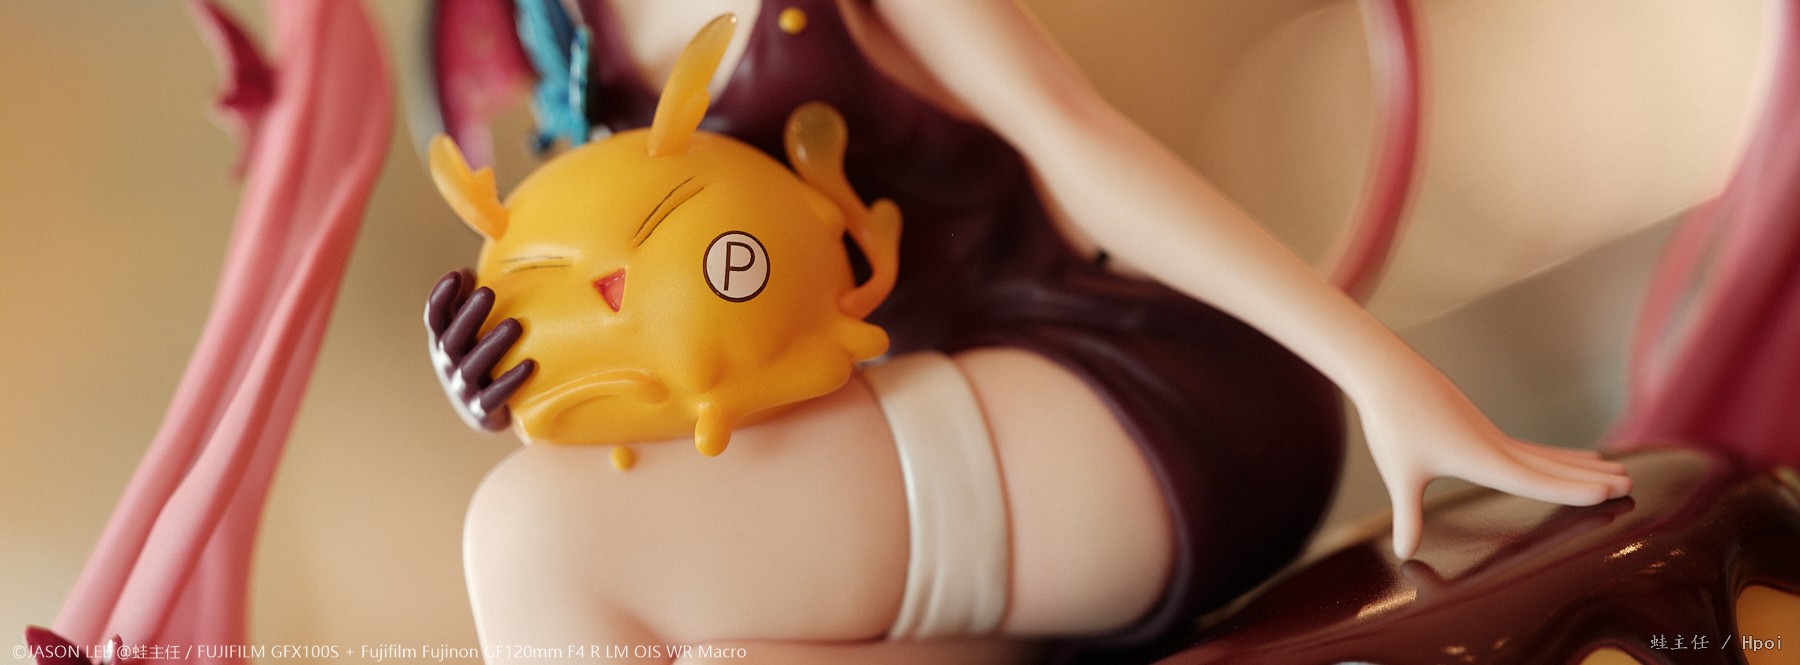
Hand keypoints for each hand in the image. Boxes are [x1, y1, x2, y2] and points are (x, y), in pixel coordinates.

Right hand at [425, 269, 535, 431]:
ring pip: (472, 367)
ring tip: (515, 325)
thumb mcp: (468, 333)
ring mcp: (464, 389)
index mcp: (443, 343)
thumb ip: (465, 304)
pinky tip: (530, 365)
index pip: (435, 318)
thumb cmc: (478, 360)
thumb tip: (466, 272)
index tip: (456, 275)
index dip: (441, 297)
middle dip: (468, 315)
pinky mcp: (482, 410)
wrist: (484, 414)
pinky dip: (511, 381)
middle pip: (452, 340)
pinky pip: (495, 397)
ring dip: (492, 345)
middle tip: (488, 291)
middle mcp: (449, 365)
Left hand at [1357, 377, 1631, 559]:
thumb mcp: (1399, 472)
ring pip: (1545, 453)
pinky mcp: (1479, 425)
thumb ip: (1407, 515)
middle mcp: (1494, 444)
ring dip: (1579, 463)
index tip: (1610, 492)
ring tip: (1616, 466)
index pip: (1536, 480)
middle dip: (1592, 477)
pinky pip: (1526, 445)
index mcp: (1482, 458)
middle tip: (1632, 482)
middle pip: (1553, 465)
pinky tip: (1566, 458)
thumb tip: (1405, 554)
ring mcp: (1489, 433)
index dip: (1573, 490)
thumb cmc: (1392, 421)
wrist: (1386, 370)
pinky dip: (1552, 454)